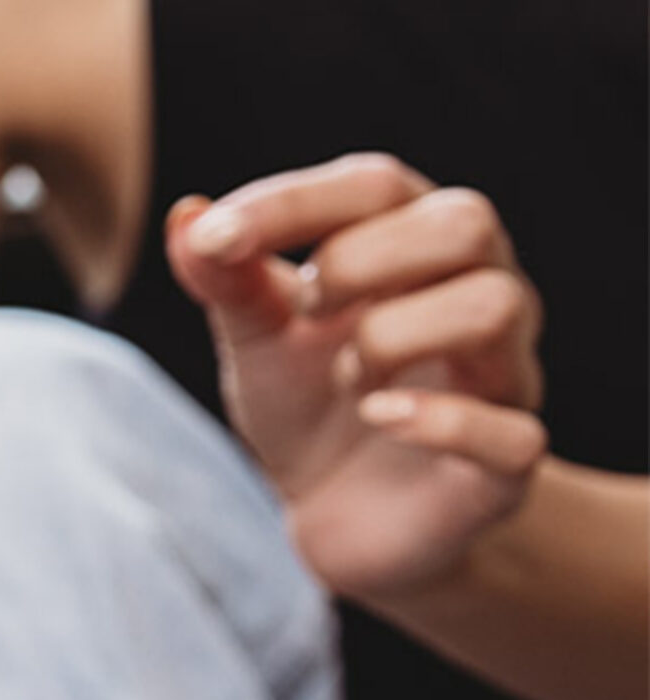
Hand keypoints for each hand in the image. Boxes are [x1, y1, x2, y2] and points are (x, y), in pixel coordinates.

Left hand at [168, 156, 546, 600]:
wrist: (332, 514)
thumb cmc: (305, 403)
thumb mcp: (255, 339)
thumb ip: (226, 281)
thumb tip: (187, 215)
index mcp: (413, 245)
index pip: (377, 185)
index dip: (293, 202)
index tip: (214, 238)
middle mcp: (477, 292)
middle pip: (465, 222)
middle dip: (360, 259)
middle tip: (303, 312)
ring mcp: (502, 375)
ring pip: (495, 306)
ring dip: (393, 337)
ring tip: (346, 378)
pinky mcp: (506, 463)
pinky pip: (512, 432)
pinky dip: (440, 422)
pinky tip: (377, 419)